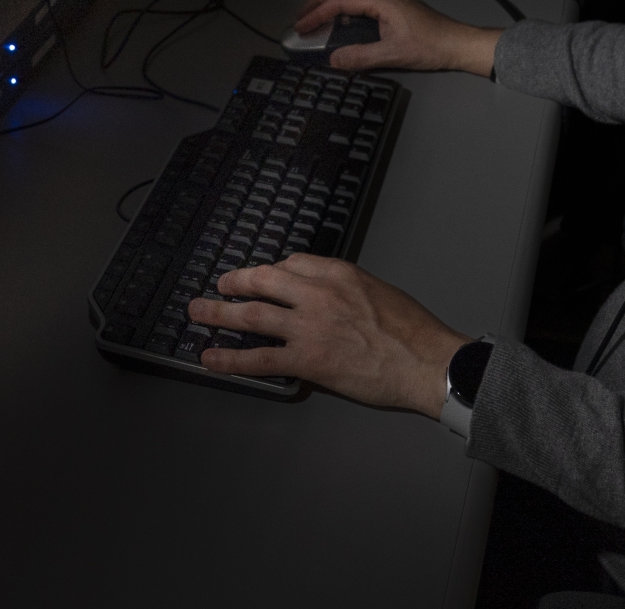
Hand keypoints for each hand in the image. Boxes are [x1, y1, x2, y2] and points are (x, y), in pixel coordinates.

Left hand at [187, 253, 466, 414]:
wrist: (427, 362)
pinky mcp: (307, 360)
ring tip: (197, 312)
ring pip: (252, 315)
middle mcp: (318, 294)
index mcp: (339, 274)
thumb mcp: (380, 291)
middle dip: (235, 281)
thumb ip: (349, 290)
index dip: (273, 270)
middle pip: (263, 280)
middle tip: (219, 285)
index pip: (293, 262)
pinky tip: (210, 358)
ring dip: (218, 313)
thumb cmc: (414, 333)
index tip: (264, 277)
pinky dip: (229, 359)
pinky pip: (259, 359)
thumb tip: (329, 299)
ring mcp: (309, 327)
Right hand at [293, 0, 497, 76]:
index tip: (301, 26)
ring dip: (332, 1)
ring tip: (318, 18)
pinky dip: (346, 7)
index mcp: (382, 1)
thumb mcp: (393, 55)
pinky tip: (344, 23)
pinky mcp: (396, 7)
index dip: (317, 13)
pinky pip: (363, 0)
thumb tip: (334, 60)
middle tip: (303, 16)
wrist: (458, 44)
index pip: (340, 2)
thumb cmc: (432, 46)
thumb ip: (361, 57)